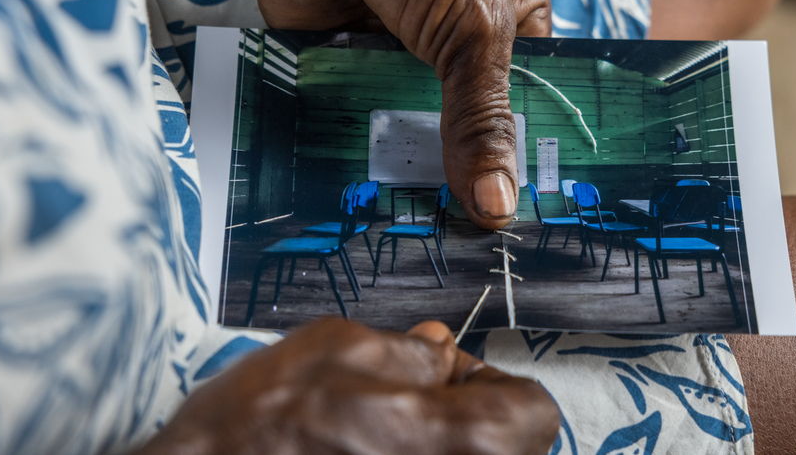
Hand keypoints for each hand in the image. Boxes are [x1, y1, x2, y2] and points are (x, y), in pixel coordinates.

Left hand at [109, 0, 551, 228]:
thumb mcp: (475, 28)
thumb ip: (483, 119)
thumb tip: (498, 206)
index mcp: (511, 24)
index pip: (528, 106)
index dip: (525, 159)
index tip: (522, 221)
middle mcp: (457, 44)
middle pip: (467, 127)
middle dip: (464, 175)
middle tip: (466, 241)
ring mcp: (399, 56)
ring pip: (410, 130)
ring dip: (408, 169)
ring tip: (418, 235)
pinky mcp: (346, 65)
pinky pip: (357, 122)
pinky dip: (358, 153)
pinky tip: (364, 201)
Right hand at [135, 319, 559, 454]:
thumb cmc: (259, 434)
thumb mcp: (341, 351)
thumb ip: (411, 351)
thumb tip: (441, 351)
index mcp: (470, 445)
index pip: (536, 410)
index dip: (491, 383)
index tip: (446, 377)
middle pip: (504, 447)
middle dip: (461, 418)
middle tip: (400, 405)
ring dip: (430, 446)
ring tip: (367, 438)